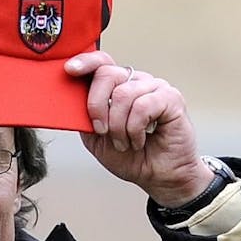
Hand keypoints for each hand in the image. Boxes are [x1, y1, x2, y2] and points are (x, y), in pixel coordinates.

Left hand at [65, 52, 213, 207]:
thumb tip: (70, 100)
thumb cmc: (133, 157)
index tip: (70, 70)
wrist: (160, 177)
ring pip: (123, 94)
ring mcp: (155, 87)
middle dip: (96, 105)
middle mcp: (137, 82)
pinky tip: (140, 140)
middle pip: (107, 74)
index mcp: (119, 86)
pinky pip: (143, 106)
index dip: (85, 62)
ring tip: (125, 142)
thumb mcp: (97, 139)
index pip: (101, 62)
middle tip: (101, 130)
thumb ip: (84, 117)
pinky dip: (135, 129)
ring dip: (118, 126)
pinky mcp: (171, 98)